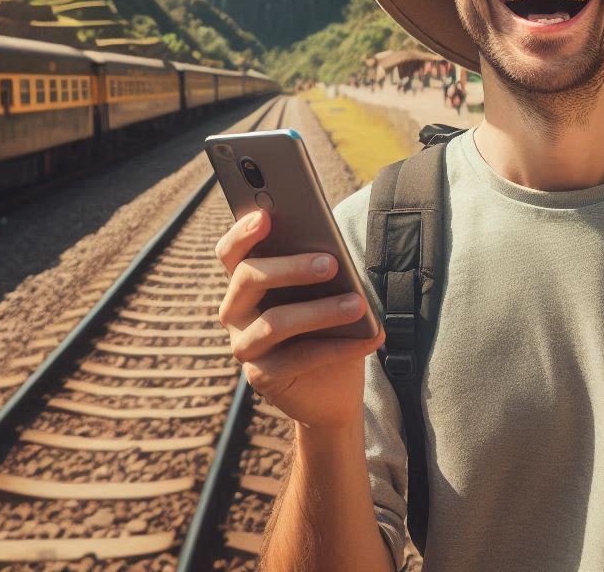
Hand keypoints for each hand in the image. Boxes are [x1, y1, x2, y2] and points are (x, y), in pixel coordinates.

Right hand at [216, 209, 383, 428]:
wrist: (332, 387)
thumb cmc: (327, 324)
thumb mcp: (323, 291)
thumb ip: (318, 268)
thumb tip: (332, 251)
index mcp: (245, 281)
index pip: (231, 252)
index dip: (242, 233)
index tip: (265, 216)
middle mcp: (234, 311)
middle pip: (248, 278)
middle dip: (290, 267)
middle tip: (331, 263)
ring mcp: (244, 346)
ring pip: (274, 322)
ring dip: (320, 311)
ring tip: (358, 304)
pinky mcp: (261, 378)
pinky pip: (300, 358)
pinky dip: (341, 346)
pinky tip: (372, 336)